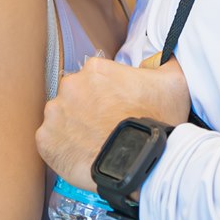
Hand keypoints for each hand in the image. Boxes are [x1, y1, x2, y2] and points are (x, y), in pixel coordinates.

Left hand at [35, 57, 190, 191]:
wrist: (140, 163)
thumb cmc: (157, 123)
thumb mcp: (174, 83)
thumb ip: (166, 62)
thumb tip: (165, 55)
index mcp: (96, 69)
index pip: (96, 77)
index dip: (107, 93)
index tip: (117, 107)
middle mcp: (70, 86)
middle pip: (76, 95)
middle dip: (88, 108)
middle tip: (106, 126)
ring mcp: (55, 113)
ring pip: (62, 117)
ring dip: (74, 127)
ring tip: (94, 143)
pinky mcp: (45, 140)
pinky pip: (50, 141)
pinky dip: (63, 147)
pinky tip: (82, 154)